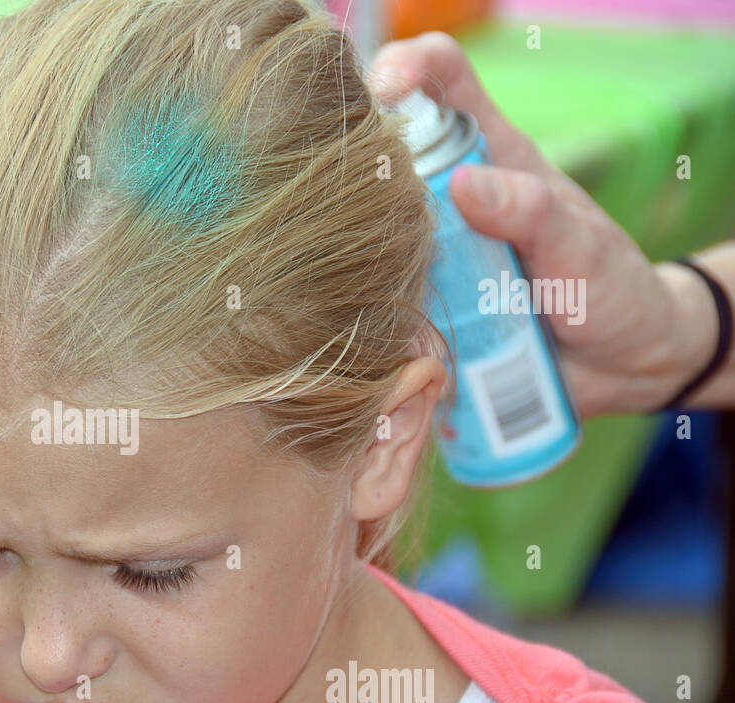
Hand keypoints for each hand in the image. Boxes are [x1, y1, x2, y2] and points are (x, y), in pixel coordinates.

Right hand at [368, 32, 709, 418]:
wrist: (619, 364)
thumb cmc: (609, 286)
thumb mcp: (581, 246)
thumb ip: (532, 213)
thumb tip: (463, 184)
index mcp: (486, 156)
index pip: (442, 81)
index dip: (410, 66)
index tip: (386, 86)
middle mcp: (444, 201)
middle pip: (379, 161)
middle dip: (356, 177)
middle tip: (369, 219)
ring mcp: (424, 255)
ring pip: (363, 239)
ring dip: (362, 265)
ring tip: (396, 297)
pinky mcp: (415, 309)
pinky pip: (375, 309)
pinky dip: (375, 325)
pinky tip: (394, 344)